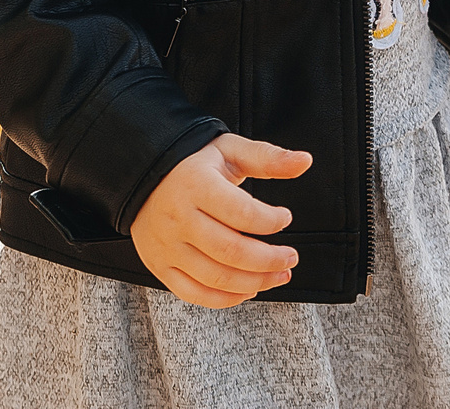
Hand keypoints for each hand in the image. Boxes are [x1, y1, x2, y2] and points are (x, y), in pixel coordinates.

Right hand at [128, 132, 311, 306]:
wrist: (144, 176)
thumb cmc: (194, 164)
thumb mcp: (229, 150)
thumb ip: (267, 157)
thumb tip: (305, 161)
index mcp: (195, 184)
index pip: (242, 213)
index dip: (271, 221)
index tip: (285, 217)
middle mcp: (177, 217)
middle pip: (231, 251)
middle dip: (270, 259)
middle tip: (290, 257)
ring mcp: (166, 246)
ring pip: (216, 277)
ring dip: (255, 282)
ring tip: (278, 274)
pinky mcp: (159, 265)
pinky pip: (194, 294)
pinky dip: (226, 299)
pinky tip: (248, 289)